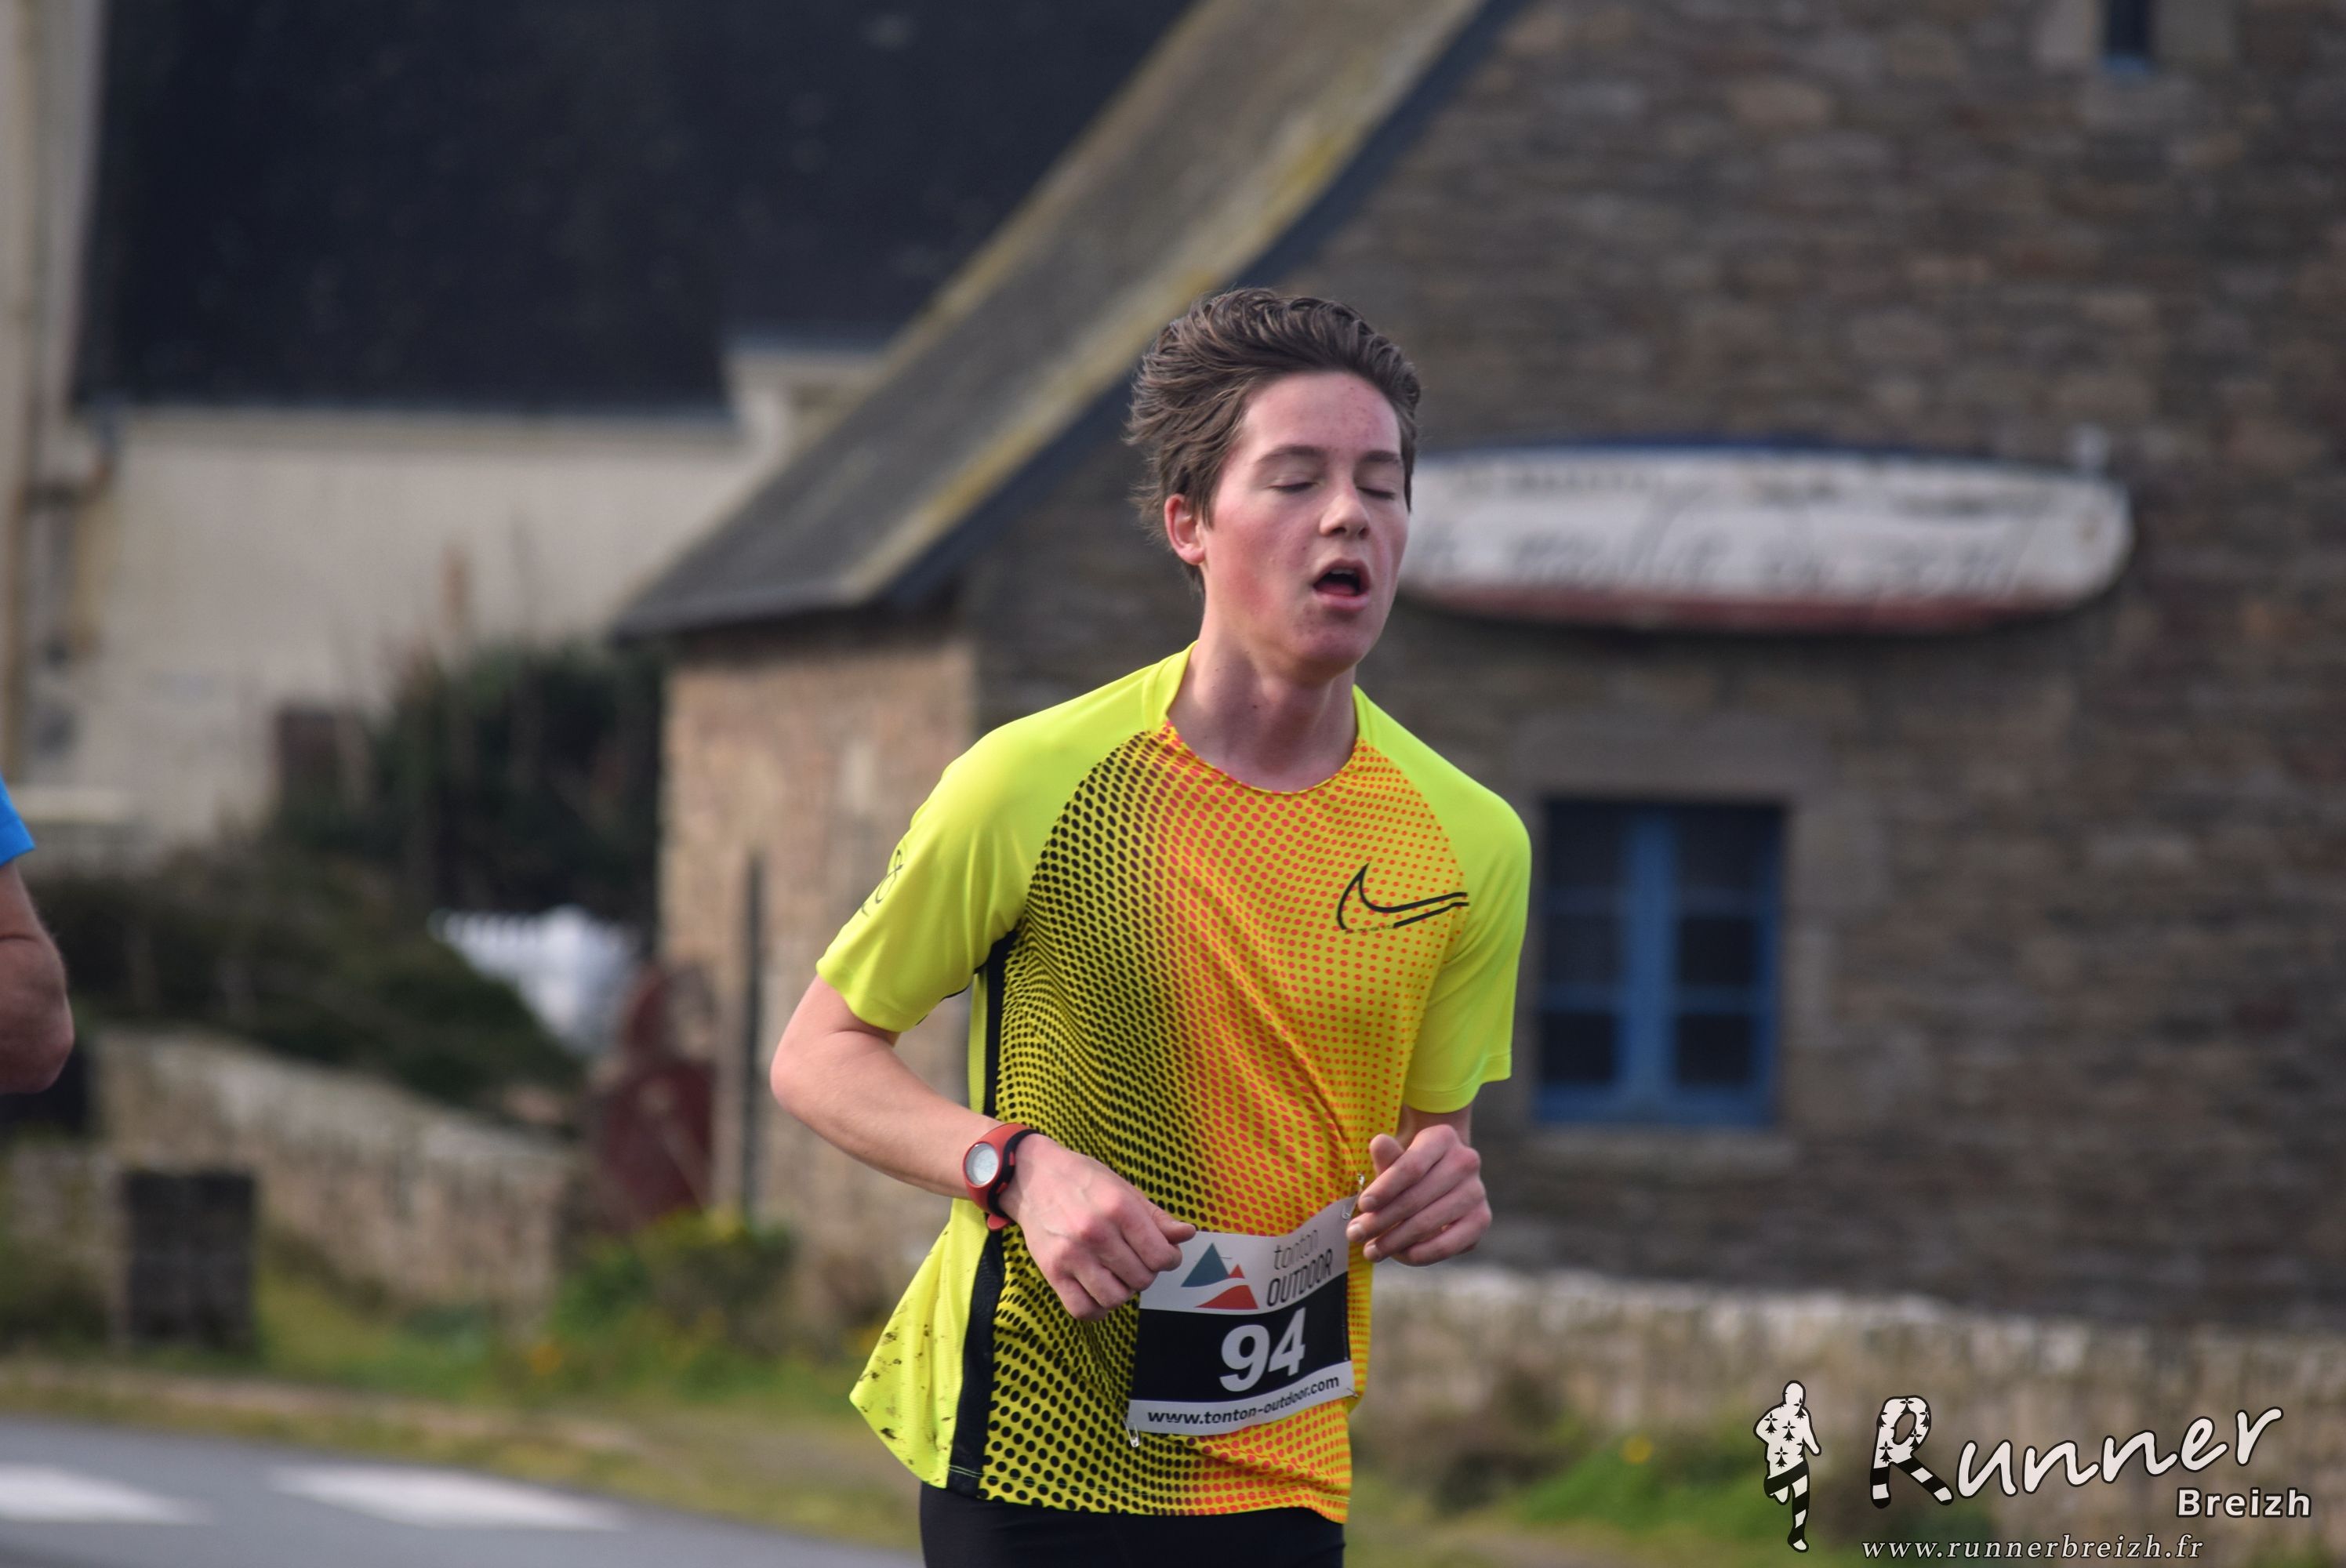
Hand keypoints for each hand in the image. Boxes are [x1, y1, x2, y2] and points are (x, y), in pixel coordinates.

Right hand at [998, 1135, 1196, 1319]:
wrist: (1033, 1176)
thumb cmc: (1083, 1180)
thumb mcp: (1124, 1189)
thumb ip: (1157, 1217)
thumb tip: (1187, 1235)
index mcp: (1119, 1208)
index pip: (1161, 1256)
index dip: (1169, 1259)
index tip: (1162, 1254)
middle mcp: (1096, 1232)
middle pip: (1142, 1279)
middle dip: (1146, 1272)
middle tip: (1135, 1259)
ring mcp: (1072, 1254)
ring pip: (1116, 1298)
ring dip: (1123, 1291)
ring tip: (1117, 1274)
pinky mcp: (1051, 1271)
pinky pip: (1082, 1309)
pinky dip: (1097, 1308)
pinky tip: (1099, 1290)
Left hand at [1345, 1124, 1488, 1264]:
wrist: (1440, 1180)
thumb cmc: (1410, 1169)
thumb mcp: (1395, 1159)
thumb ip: (1387, 1157)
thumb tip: (1379, 1143)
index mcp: (1442, 1137)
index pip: (1411, 1166)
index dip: (1384, 1188)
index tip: (1362, 1205)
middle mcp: (1466, 1161)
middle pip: (1416, 1198)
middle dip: (1381, 1220)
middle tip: (1355, 1234)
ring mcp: (1476, 1191)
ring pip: (1428, 1222)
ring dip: (1394, 1241)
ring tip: (1370, 1250)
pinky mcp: (1481, 1220)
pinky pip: (1448, 1244)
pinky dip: (1421, 1253)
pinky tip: (1400, 1256)